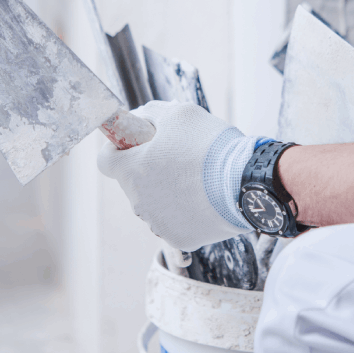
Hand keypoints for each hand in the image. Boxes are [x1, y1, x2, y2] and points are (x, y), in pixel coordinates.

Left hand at [97, 100, 260, 250]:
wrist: (247, 183)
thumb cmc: (211, 146)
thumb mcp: (179, 114)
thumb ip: (151, 114)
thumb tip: (140, 119)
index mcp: (131, 170)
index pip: (105, 160)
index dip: (118, 147)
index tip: (135, 143)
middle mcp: (138, 201)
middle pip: (133, 182)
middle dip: (148, 169)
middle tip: (177, 158)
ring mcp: (157, 223)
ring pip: (153, 203)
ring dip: (166, 191)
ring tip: (197, 178)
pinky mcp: (179, 238)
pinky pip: (174, 221)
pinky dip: (185, 211)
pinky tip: (205, 199)